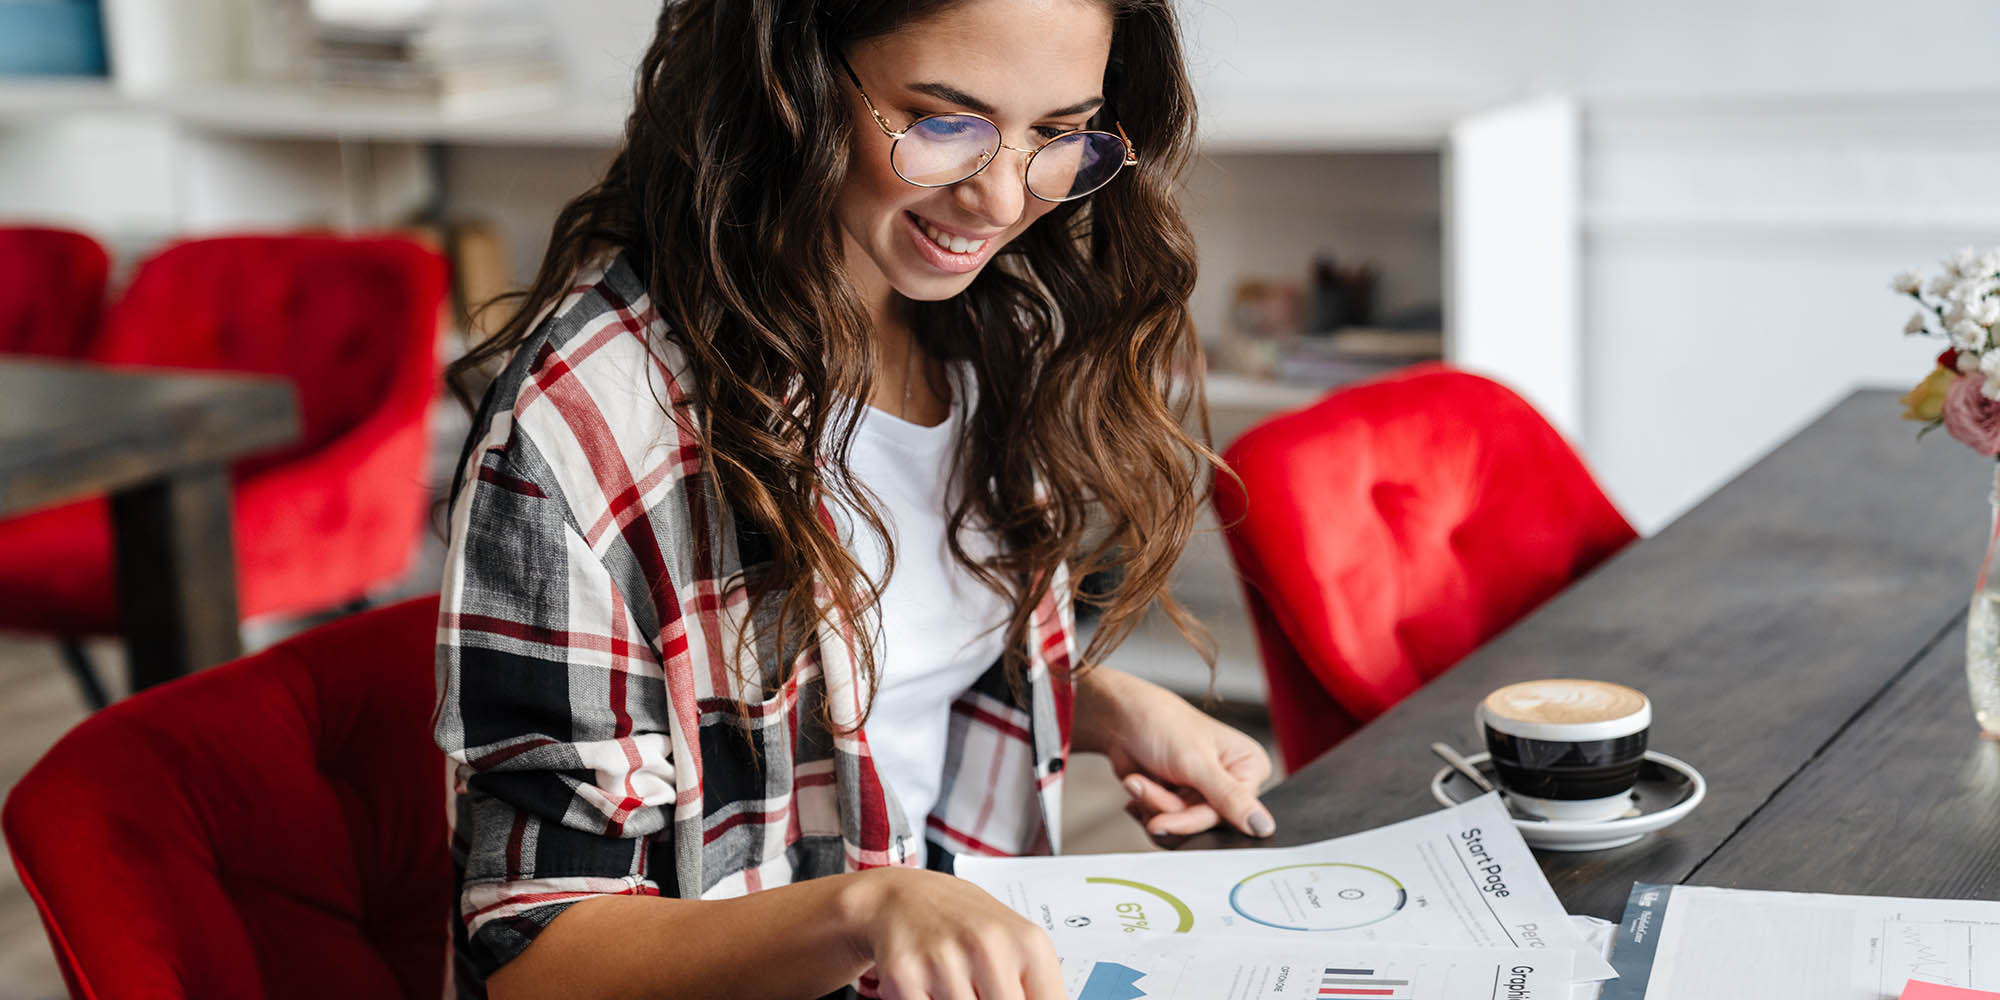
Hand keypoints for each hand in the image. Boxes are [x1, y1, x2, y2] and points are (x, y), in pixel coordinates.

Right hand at [842, 867, 1064, 999]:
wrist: (903, 897)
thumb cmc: (966, 924)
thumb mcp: (1014, 945)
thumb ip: (1036, 988)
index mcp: (1027, 943)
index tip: (1015, 999)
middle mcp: (988, 947)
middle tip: (981, 989)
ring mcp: (945, 961)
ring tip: (956, 984)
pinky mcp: (904, 976)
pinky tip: (930, 988)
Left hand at [1074, 668, 1275, 839]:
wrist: (1120, 718)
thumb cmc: (1161, 722)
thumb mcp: (1196, 761)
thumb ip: (1229, 798)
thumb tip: (1264, 827)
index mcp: (1249, 767)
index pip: (1230, 815)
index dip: (1193, 820)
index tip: (1163, 822)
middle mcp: (1230, 783)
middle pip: (1203, 823)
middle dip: (1167, 808)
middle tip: (1145, 789)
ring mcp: (1203, 794)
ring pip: (1182, 827)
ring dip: (1153, 806)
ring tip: (1139, 781)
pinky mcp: (1180, 802)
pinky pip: (1167, 826)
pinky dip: (1146, 810)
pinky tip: (1138, 787)